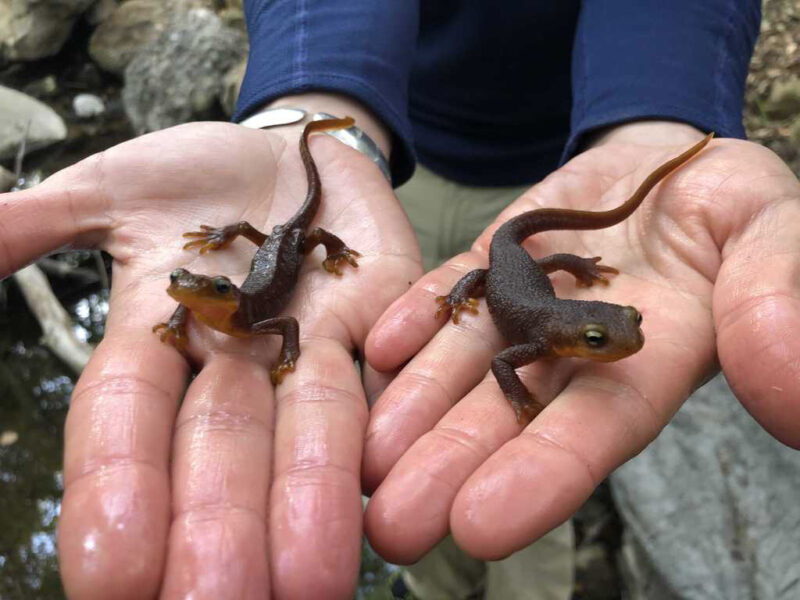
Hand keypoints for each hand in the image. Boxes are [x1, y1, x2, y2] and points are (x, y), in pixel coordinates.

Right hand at [1, 116, 419, 597]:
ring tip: (311, 583)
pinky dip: (397, 428)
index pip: (129, 423)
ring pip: (315, 431)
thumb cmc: (197, 177)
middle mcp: (240, 362)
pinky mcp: (387, 325)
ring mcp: (318, 347)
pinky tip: (394, 484)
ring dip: (311, 501)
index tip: (112, 578)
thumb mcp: (113, 190)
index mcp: (162, 338)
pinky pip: (395, 381)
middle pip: (224, 451)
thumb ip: (42, 222)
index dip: (118, 490)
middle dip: (219, 527)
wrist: (298, 155)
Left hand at [361, 121, 799, 562]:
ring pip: (465, 366)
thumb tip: (791, 397)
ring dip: (416, 408)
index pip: (593, 430)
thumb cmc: (732, 204)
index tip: (480, 525)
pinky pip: (451, 292)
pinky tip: (385, 347)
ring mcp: (526, 308)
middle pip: (509, 418)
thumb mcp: (770, 237)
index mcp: (647, 363)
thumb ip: (777, 304)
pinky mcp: (492, 264)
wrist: (670, 163)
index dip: (543, 476)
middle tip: (394, 524)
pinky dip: (420, 315)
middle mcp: (575, 352)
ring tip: (366, 453)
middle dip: (452, 468)